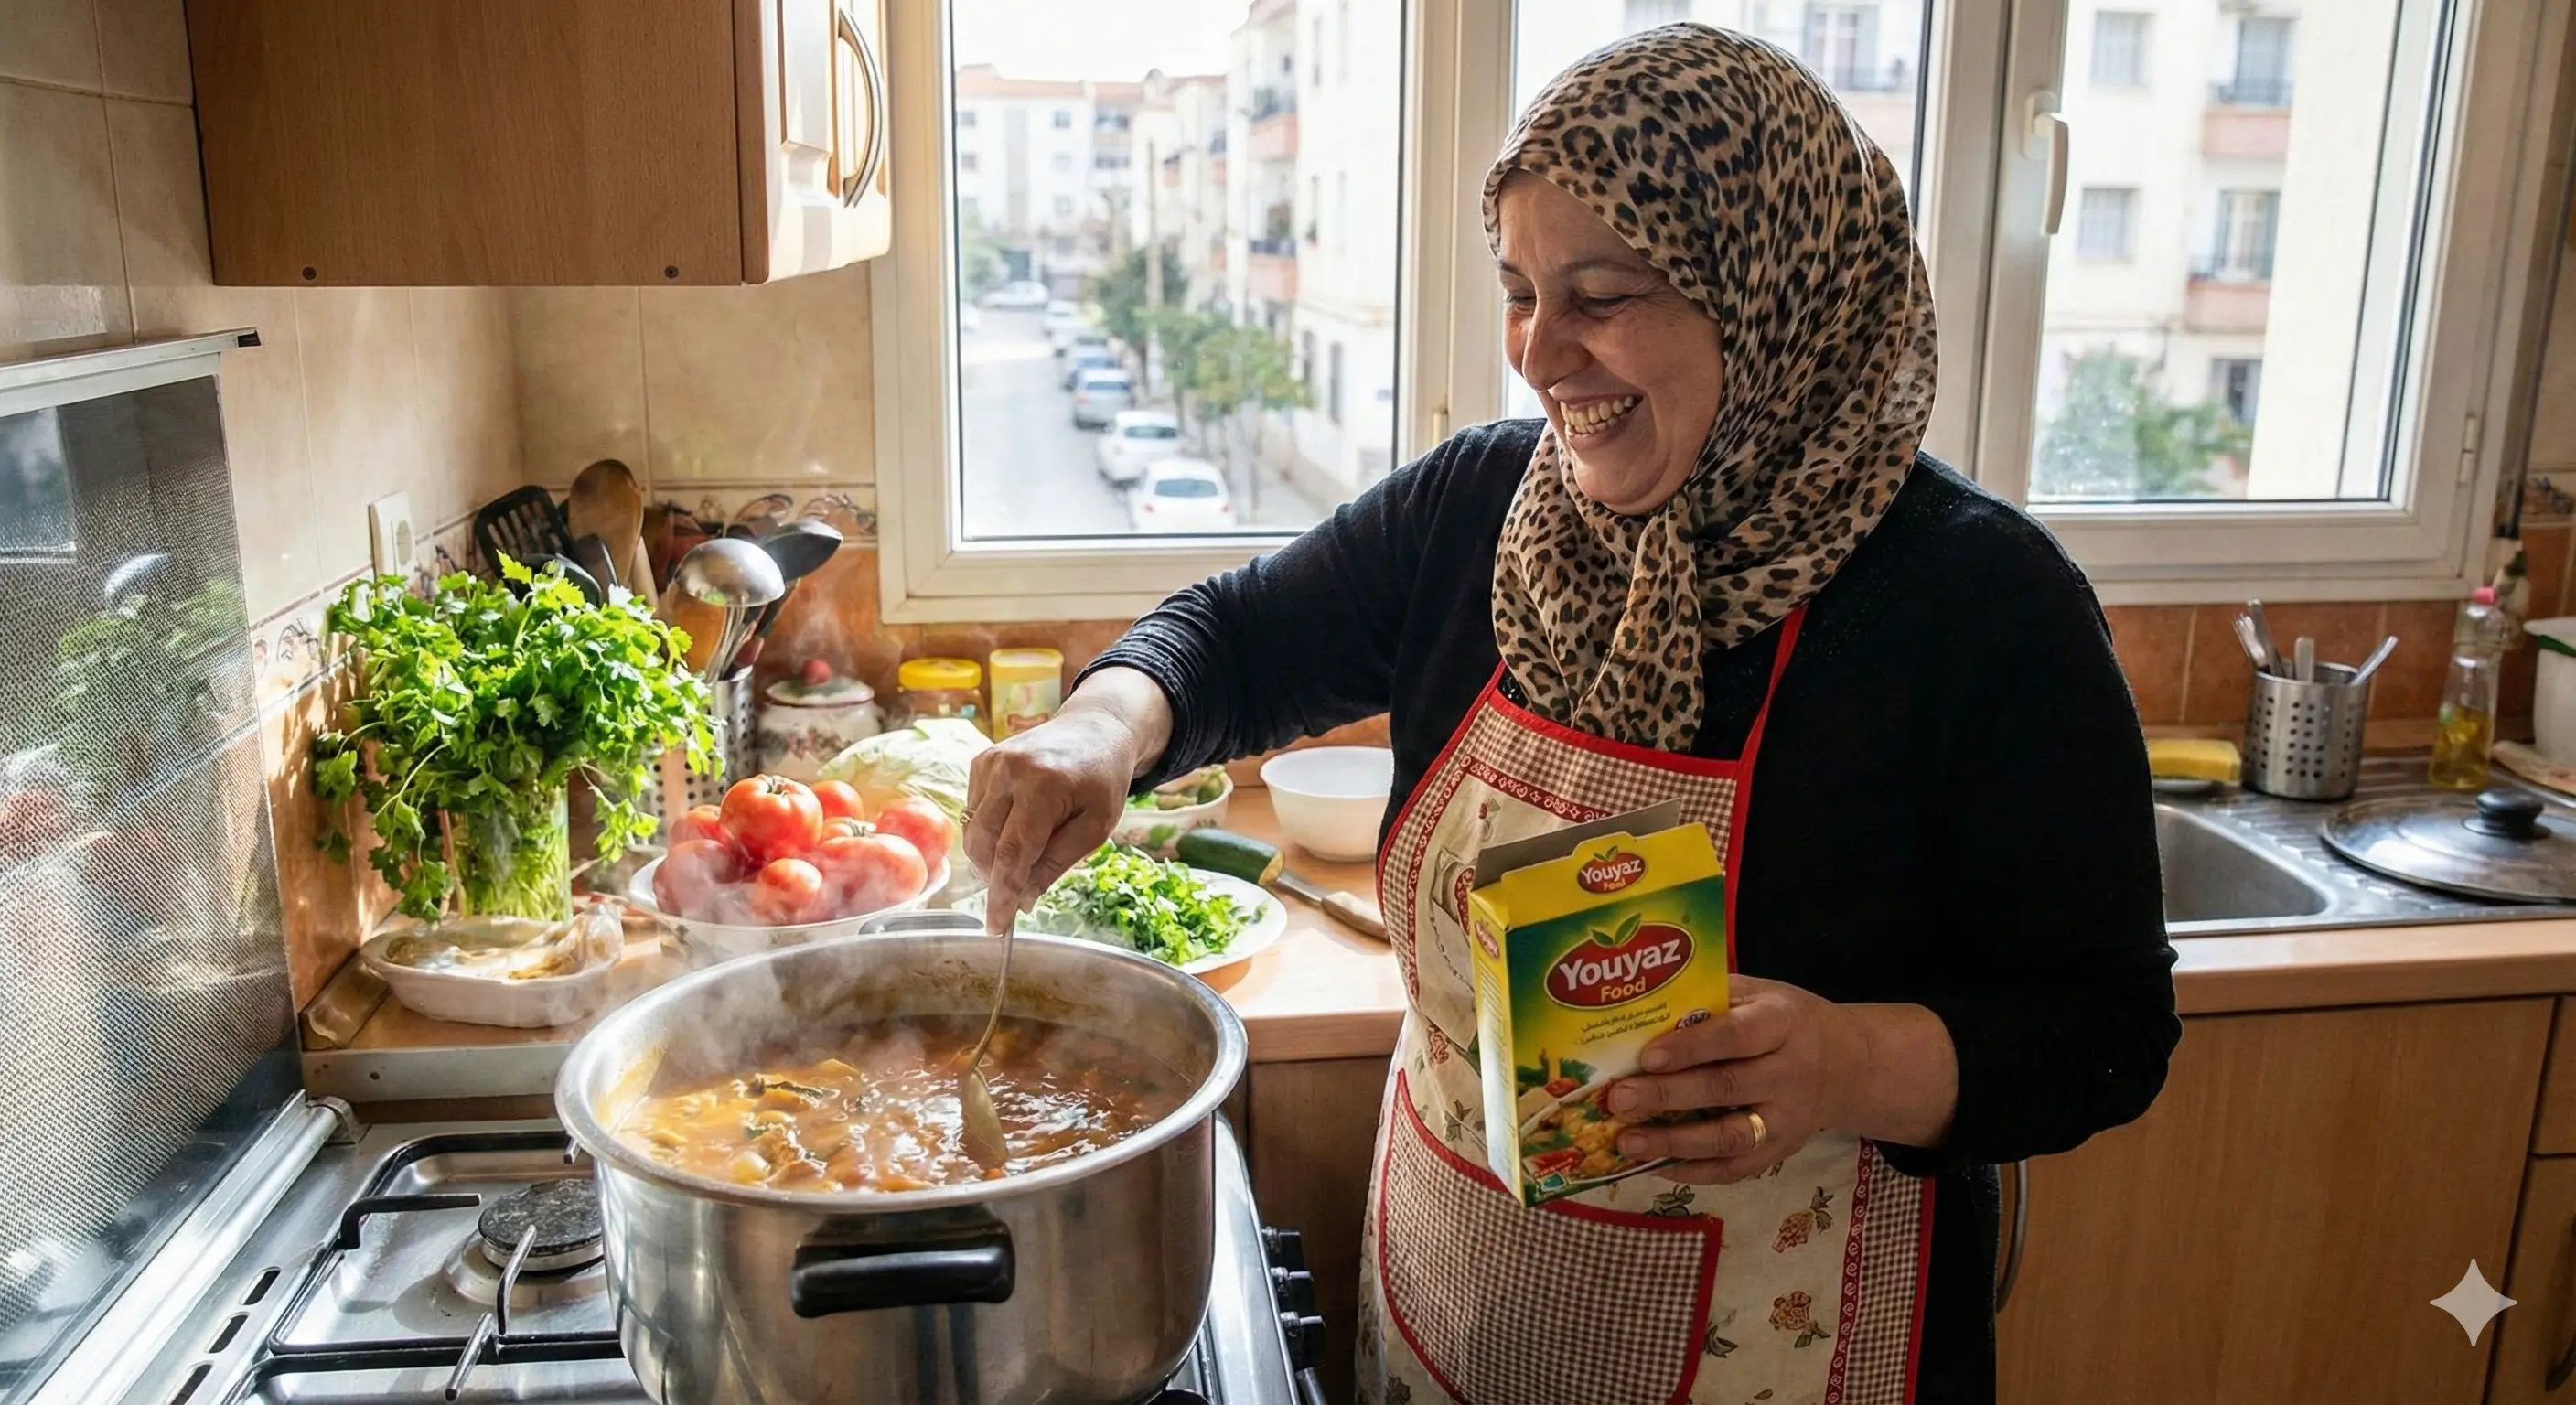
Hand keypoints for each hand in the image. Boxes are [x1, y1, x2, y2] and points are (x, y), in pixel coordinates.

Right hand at [965, 704, 1148, 934]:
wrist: (1096, 729)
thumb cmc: (1102, 781)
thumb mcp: (1096, 829)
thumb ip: (1057, 863)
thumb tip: (1022, 899)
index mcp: (1044, 788)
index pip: (1013, 854)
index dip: (1002, 896)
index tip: (996, 927)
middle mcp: (1010, 771)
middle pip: (984, 845)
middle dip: (995, 878)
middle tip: (1018, 892)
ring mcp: (991, 764)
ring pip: (973, 832)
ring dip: (990, 857)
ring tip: (1023, 857)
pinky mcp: (980, 763)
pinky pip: (973, 813)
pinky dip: (989, 831)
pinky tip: (1016, 825)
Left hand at [1605, 975, 1870, 1183]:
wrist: (1848, 1065)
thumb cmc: (1785, 1021)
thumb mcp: (1758, 993)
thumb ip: (1709, 1000)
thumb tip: (1643, 1013)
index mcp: (1782, 1023)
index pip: (1734, 1037)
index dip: (1690, 1047)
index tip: (1647, 1056)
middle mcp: (1789, 1074)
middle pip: (1726, 1088)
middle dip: (1667, 1096)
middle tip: (1619, 1099)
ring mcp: (1787, 1120)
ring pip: (1729, 1137)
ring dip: (1674, 1143)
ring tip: (1626, 1142)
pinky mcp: (1780, 1153)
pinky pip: (1734, 1169)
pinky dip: (1692, 1171)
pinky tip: (1652, 1165)